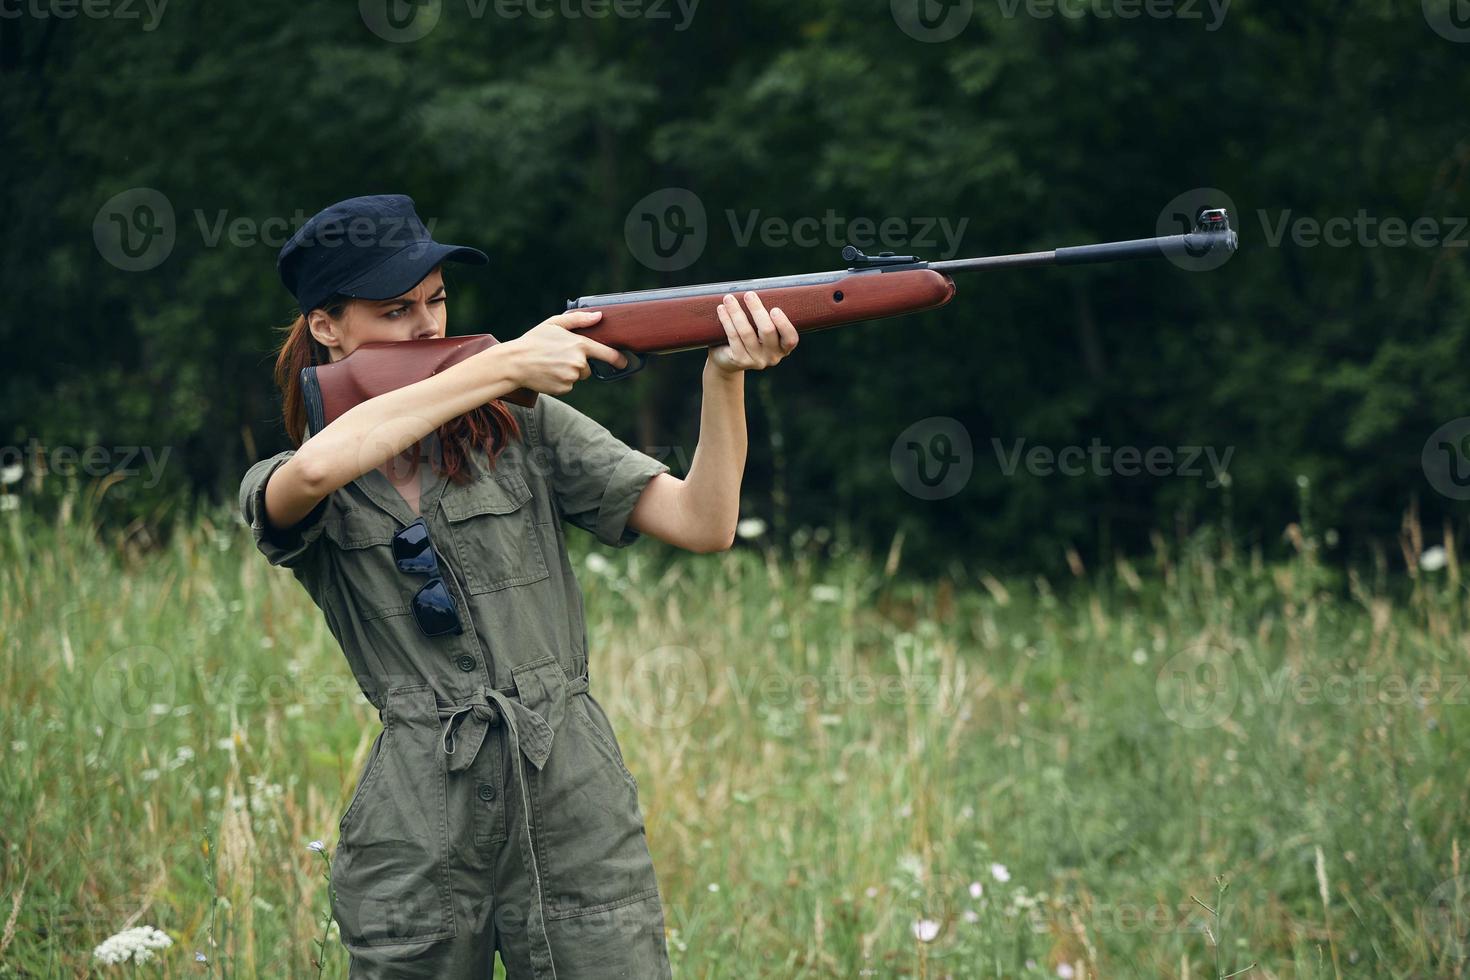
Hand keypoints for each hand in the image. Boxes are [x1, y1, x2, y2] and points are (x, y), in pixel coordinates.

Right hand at [497, 310, 624, 394]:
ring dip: (569, 372)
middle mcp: (579, 362)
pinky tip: (548, 373)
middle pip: (587, 367)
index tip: (625, 363)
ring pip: (577, 377)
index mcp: (580, 345)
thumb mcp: (555, 324)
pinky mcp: (564, 389)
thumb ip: (579, 319)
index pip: (608, 354)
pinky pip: (568, 386)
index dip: (619, 359)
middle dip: (578, 363)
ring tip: (551, 364)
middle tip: (558, 356)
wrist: (515, 362)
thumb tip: (599, 316)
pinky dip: (561, 381)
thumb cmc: (534, 340)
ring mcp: (572, 377)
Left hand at [708, 291, 798, 374]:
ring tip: (729, 298)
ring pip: (747, 332)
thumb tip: (756, 291)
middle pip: (767, 331)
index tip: (774, 309)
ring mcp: (756, 360)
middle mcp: (772, 356)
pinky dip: (726, 320)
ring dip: (737, 312)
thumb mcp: (761, 329)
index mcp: (783, 347)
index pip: (790, 338)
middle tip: (748, 294)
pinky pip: (733, 337)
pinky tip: (721, 309)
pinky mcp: (740, 360)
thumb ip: (765, 315)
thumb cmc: (749, 336)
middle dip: (757, 310)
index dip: (783, 324)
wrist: (727, 359)